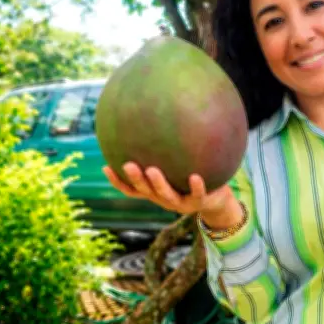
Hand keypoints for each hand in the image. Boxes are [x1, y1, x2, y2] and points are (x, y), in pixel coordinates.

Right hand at [102, 162, 235, 222]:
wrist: (218, 201)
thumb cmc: (194, 177)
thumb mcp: (178, 167)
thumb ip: (166, 153)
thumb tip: (155, 120)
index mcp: (156, 192)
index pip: (133, 189)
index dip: (118, 181)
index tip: (106, 166)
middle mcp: (165, 199)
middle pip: (146, 191)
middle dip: (136, 179)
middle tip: (127, 164)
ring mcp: (182, 203)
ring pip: (167, 195)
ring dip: (158, 184)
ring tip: (153, 170)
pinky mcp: (200, 202)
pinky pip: (198, 194)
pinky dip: (196, 186)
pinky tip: (195, 176)